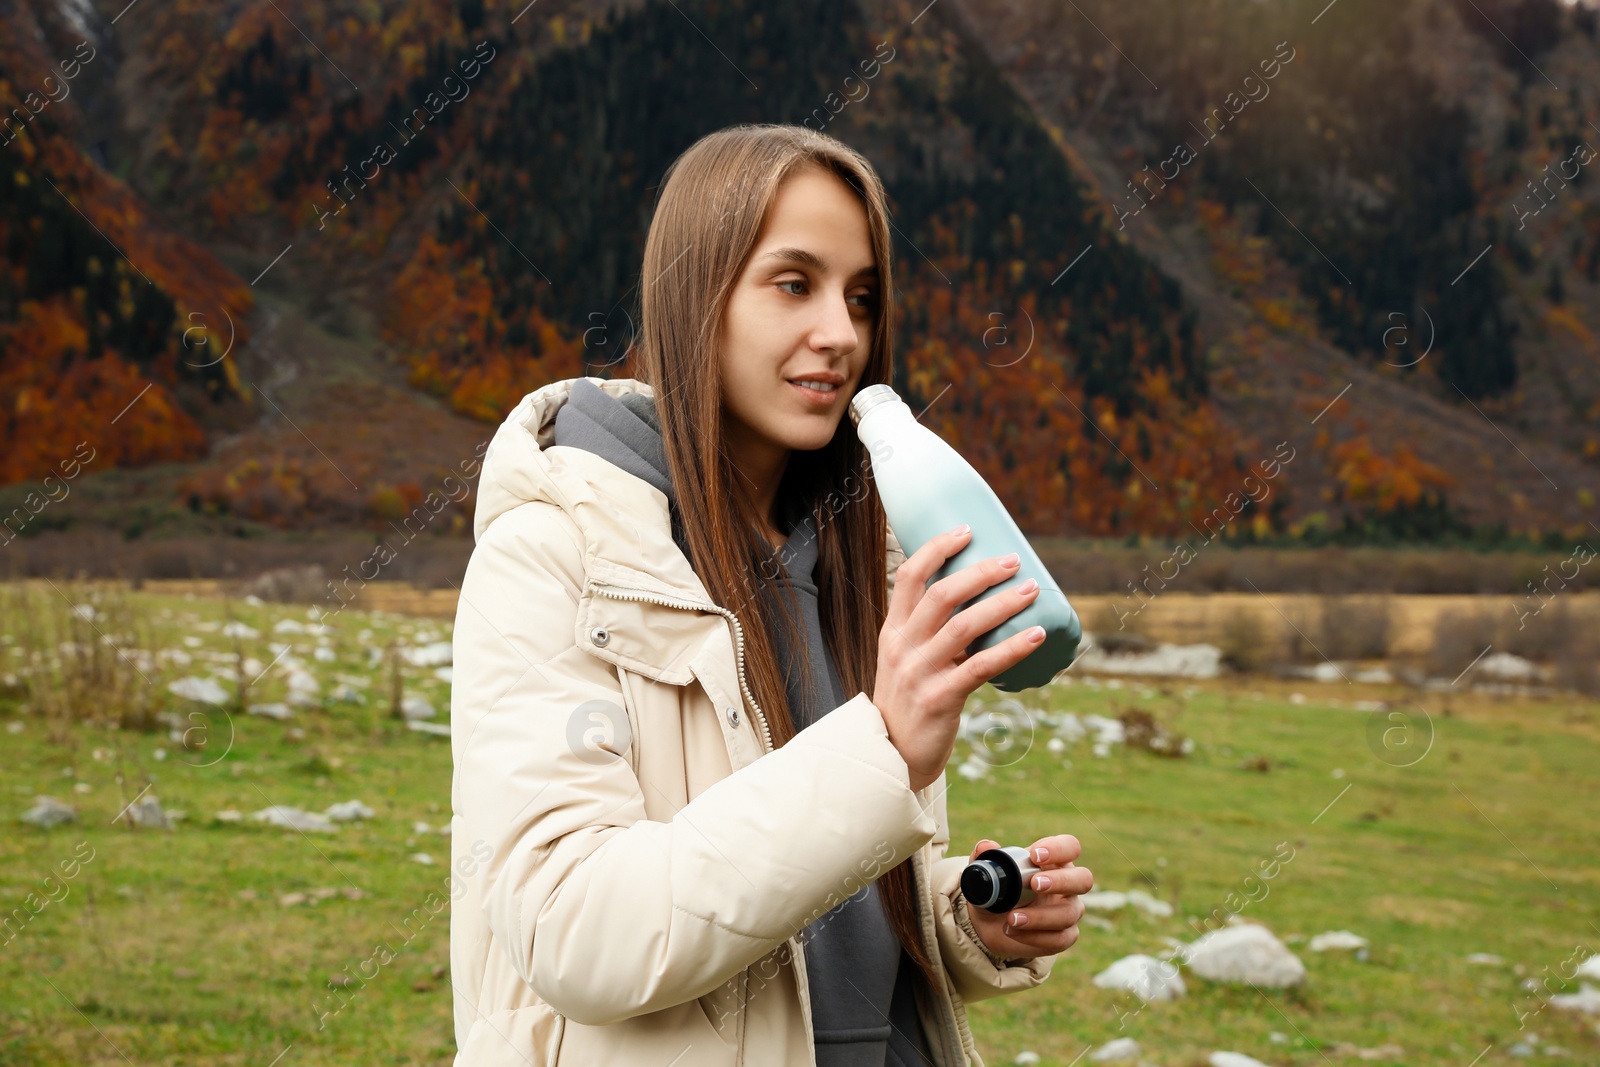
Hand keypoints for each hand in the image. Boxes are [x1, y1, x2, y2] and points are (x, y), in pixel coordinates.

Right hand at [873, 524, 1045, 792]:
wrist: (891, 758)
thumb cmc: (908, 704)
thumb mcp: (906, 662)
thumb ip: (930, 635)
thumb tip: (982, 606)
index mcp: (892, 631)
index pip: (909, 576)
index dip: (938, 548)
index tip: (967, 531)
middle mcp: (902, 647)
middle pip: (942, 595)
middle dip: (982, 572)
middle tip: (1014, 560)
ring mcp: (919, 673)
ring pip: (964, 626)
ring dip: (1003, 604)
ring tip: (1032, 590)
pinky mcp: (940, 699)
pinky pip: (982, 666)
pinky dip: (1012, 647)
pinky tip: (1036, 636)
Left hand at [962, 835, 1092, 960]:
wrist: (989, 922)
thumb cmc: (996, 889)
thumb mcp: (987, 873)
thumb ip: (984, 857)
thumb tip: (985, 846)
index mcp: (1054, 860)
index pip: (1070, 846)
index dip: (1059, 849)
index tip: (1035, 855)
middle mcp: (1068, 884)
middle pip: (1083, 879)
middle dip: (1061, 881)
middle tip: (1035, 884)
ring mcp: (1069, 911)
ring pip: (1068, 913)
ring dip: (1039, 917)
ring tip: (1011, 918)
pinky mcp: (1064, 936)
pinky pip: (1060, 939)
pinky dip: (1034, 937)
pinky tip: (1013, 932)